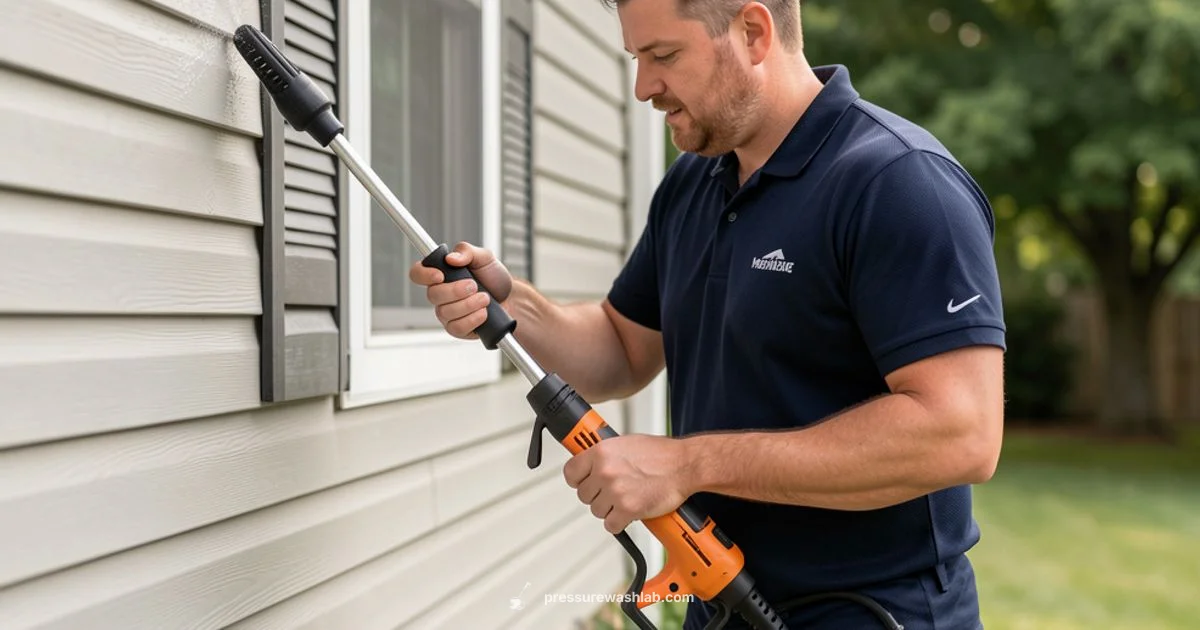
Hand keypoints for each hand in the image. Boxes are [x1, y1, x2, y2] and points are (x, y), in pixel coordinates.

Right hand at [408, 241, 513, 339]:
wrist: (510, 298)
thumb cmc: (493, 277)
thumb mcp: (484, 257)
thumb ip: (467, 252)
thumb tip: (451, 258)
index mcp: (441, 274)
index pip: (417, 273)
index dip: (423, 274)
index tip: (440, 275)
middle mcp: (439, 294)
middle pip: (433, 295)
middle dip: (456, 291)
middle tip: (474, 286)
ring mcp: (446, 313)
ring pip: (446, 312)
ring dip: (469, 304)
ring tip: (485, 298)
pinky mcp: (457, 329)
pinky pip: (457, 328)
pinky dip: (473, 319)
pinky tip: (483, 313)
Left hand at [563, 435, 691, 533]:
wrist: (685, 465)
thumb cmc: (661, 454)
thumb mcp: (625, 443)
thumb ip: (605, 455)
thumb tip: (591, 463)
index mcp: (601, 452)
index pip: (570, 473)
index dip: (578, 480)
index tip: (584, 482)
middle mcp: (605, 471)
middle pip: (583, 495)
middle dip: (598, 496)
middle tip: (614, 492)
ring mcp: (615, 491)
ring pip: (597, 511)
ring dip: (610, 509)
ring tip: (627, 499)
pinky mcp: (628, 509)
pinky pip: (611, 525)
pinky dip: (620, 522)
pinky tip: (631, 512)